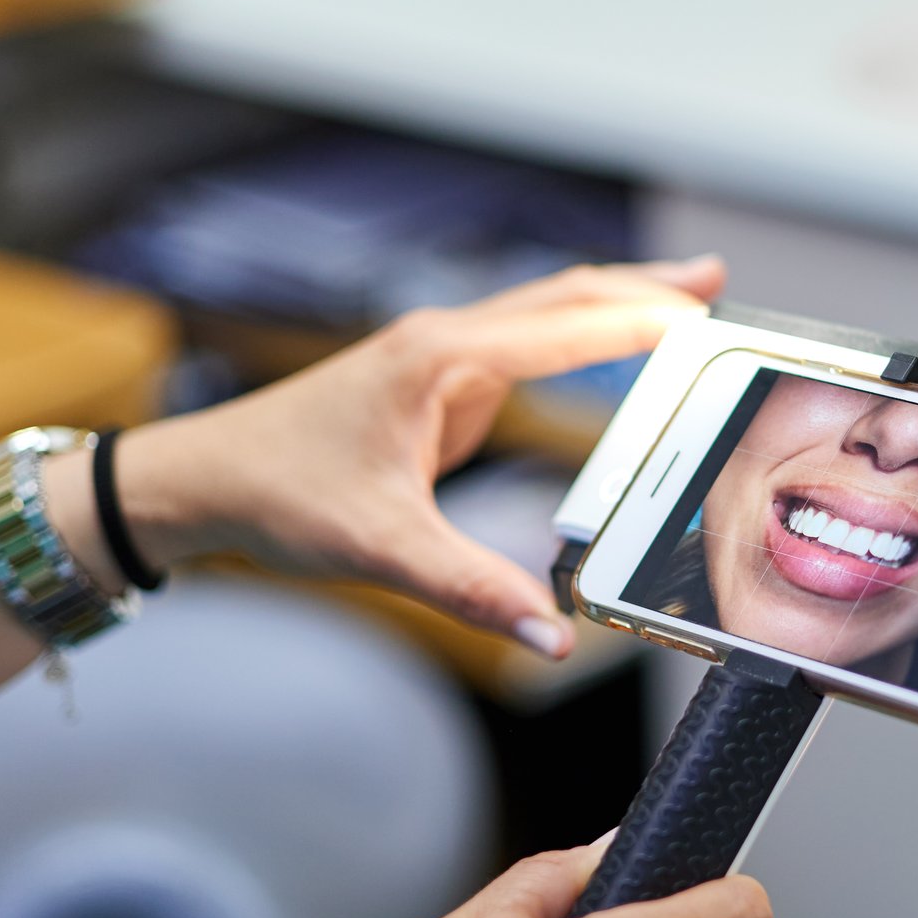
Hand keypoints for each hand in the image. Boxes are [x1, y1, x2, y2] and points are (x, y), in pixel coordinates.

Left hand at [115, 257, 723, 657]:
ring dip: (613, 307)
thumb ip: (472, 590)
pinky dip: (577, 341)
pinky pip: (523, 348)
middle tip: (717, 283)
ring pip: (545, 316)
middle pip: (566, 298)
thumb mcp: (380, 547)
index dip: (642, 322)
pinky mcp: (433, 385)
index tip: (708, 319)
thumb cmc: (276, 495)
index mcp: (441, 359)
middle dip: (643, 289)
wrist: (200, 481)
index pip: (566, 327)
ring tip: (684, 305)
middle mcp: (445, 341)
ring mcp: (439, 358)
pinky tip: (604, 355)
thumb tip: (553, 633)